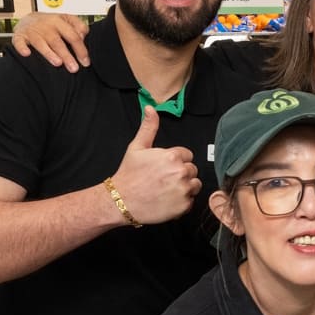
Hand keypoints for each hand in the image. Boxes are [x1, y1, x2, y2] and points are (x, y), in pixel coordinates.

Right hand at [9, 13, 90, 70]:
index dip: (80, 49)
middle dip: (66, 55)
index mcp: (59, 21)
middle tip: (74, 68)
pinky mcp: (19, 36)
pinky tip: (27, 54)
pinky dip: (22, 48)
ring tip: (58, 63)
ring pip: (40, 43)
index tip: (85, 62)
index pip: (73, 36)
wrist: (28, 18)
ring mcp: (32, 31)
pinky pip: (19, 42)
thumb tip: (83, 36)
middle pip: (57, 41)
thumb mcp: (66, 19)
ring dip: (49, 53)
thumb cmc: (50, 23)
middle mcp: (45, 26)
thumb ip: (78, 26)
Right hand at [109, 107, 200, 223]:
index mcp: (172, 156)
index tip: (163, 167)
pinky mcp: (184, 206)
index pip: (187, 155)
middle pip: (192, 169)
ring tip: (166, 189)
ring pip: (194, 185)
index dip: (175, 160)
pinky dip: (182, 201)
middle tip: (163, 179)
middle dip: (181, 173)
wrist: (120, 201)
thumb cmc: (129, 174)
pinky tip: (167, 199)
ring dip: (184, 186)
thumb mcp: (137, 147)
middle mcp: (180, 172)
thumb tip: (150, 108)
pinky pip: (191, 201)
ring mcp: (183, 190)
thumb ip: (149, 127)